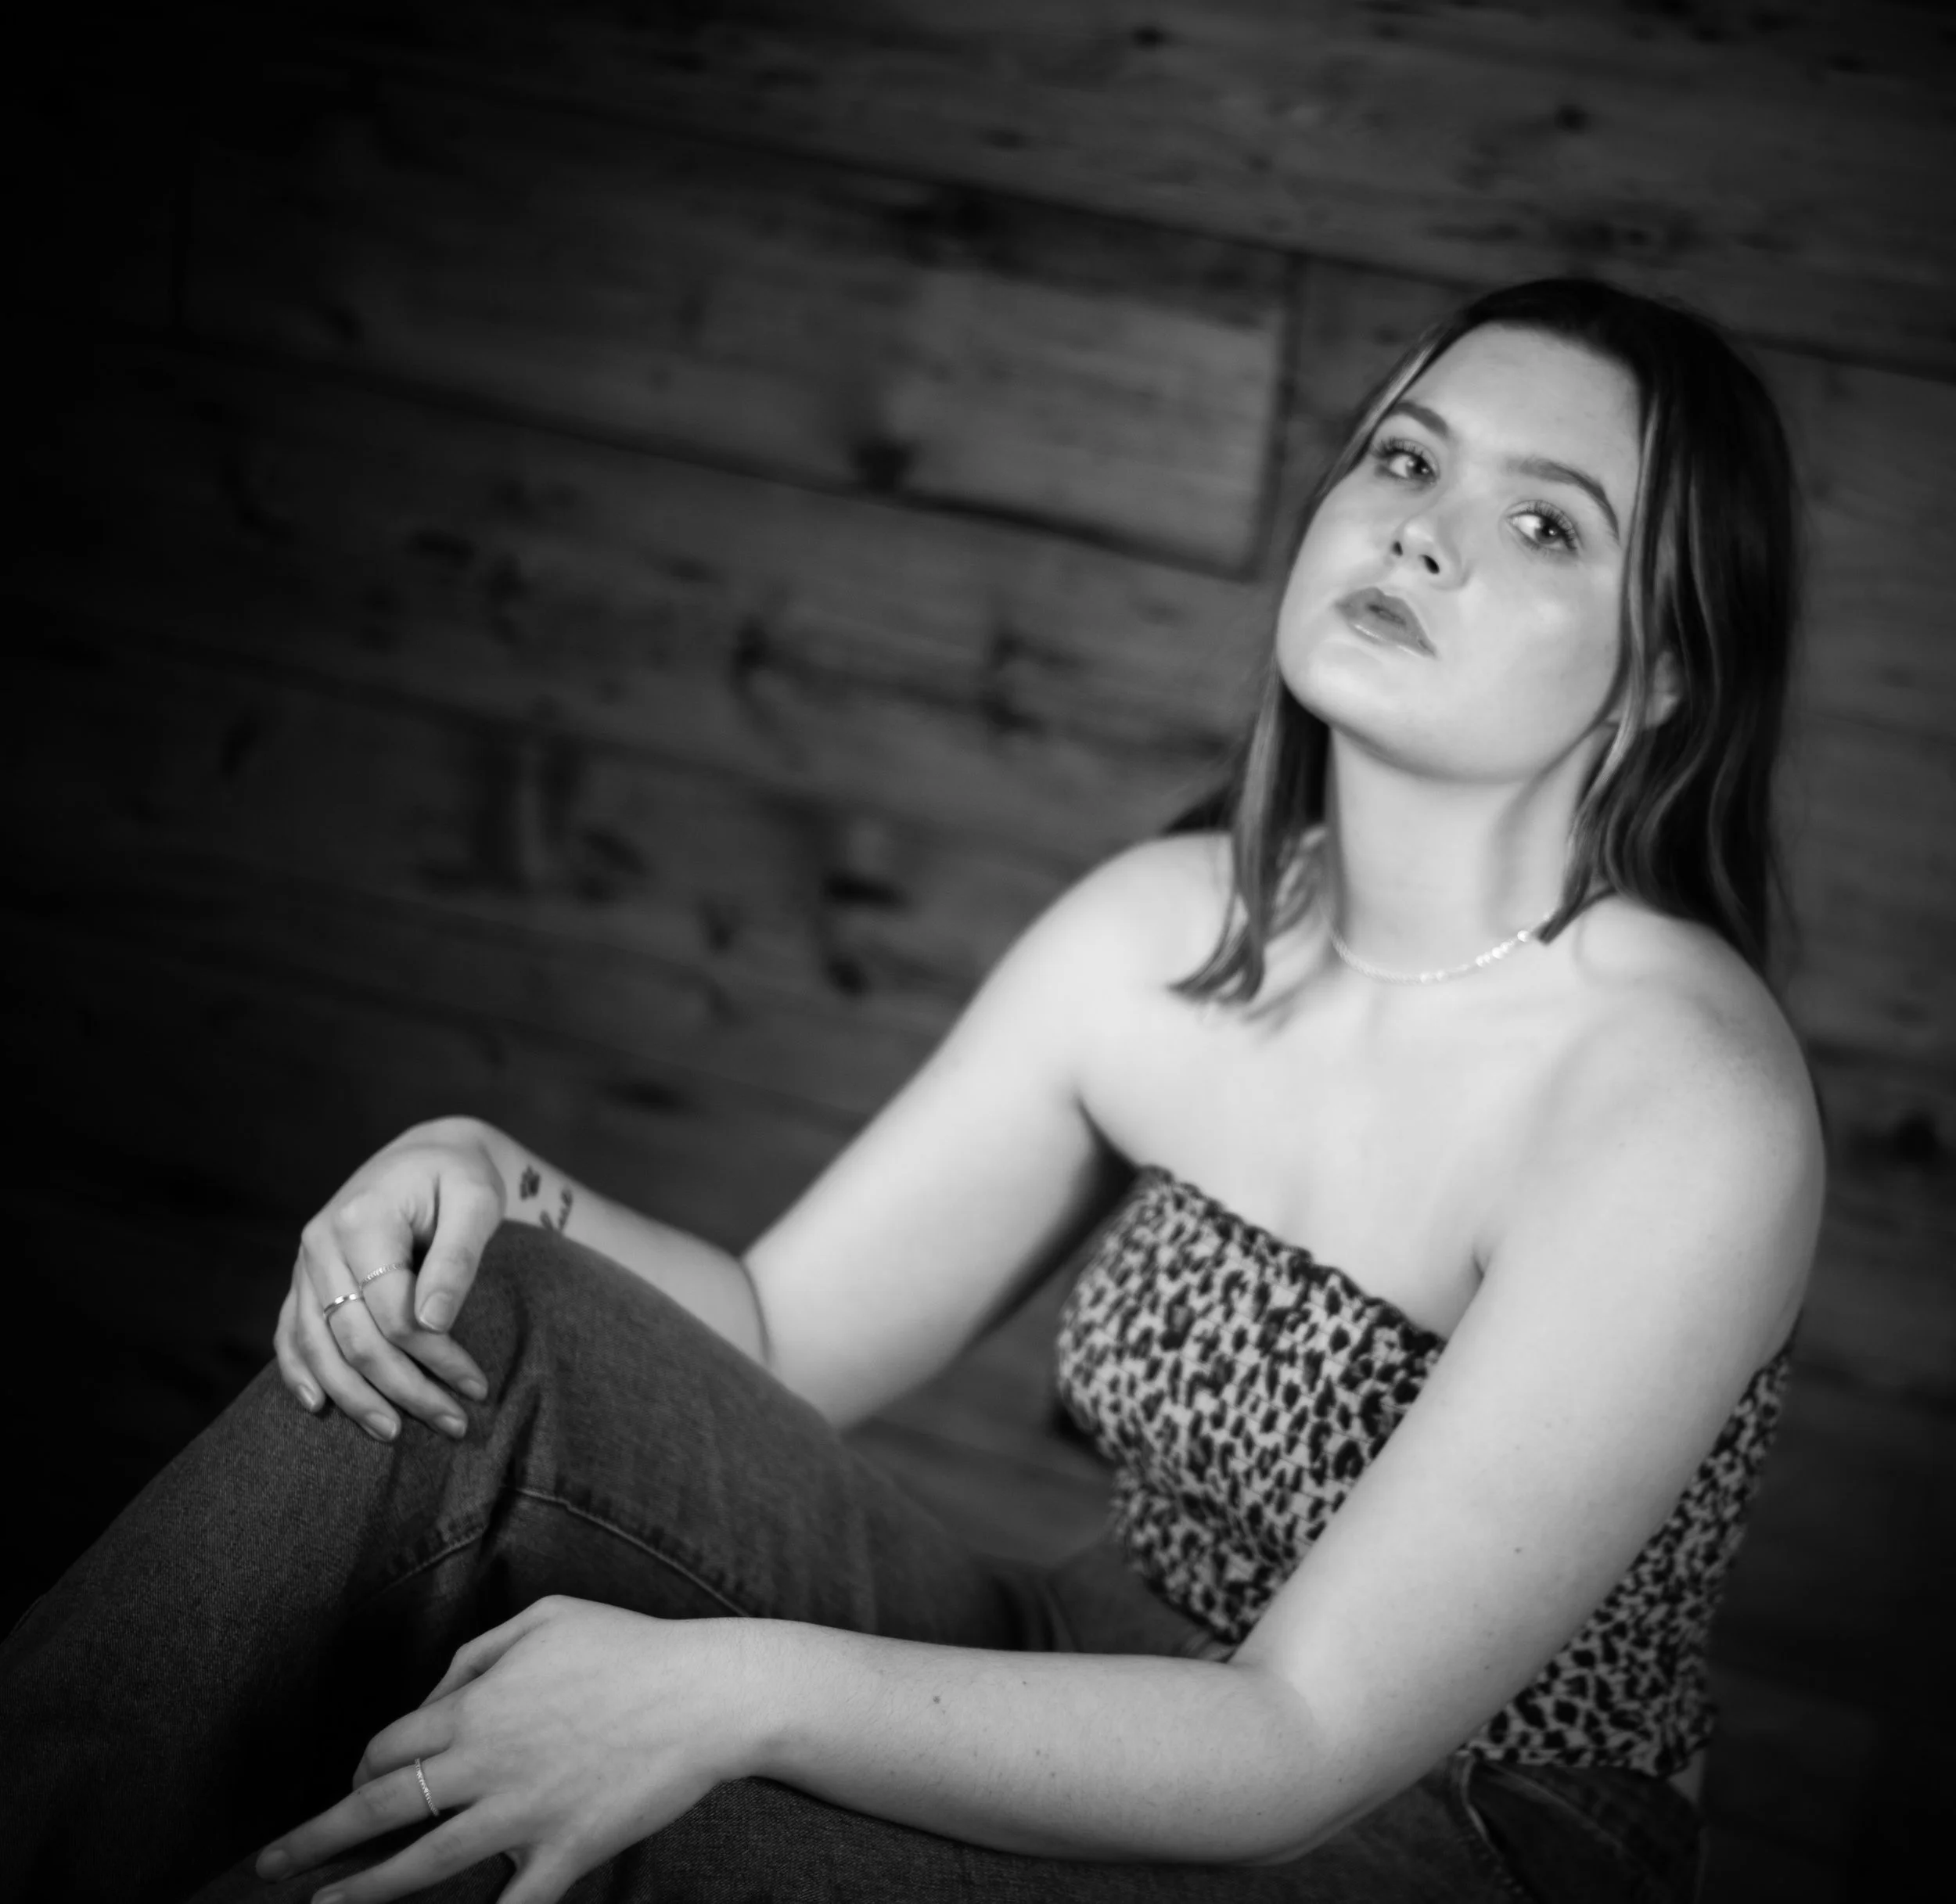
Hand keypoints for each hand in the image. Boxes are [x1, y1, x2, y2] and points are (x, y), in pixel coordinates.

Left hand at [254, 1599, 757, 1903]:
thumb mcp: (545, 1618)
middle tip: (271, 1865)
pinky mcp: (565, 1853)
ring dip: (364, 1893)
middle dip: (315, 1840)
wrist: (706, 1694)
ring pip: (423, 1866)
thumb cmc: (627, 1646)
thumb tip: (436, 1698)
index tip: (359, 1782)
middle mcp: (486, 1765)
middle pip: (380, 1810)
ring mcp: (523, 1815)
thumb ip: (475, 1656)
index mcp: (477, 1706)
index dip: (361, 1767)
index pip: (387, 1746)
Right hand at [274, 1118, 503, 1440]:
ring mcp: (305, 1261)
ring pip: (319, 1345)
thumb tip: (433, 1323)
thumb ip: (458, 1258)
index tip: (477, 1386)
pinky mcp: (304, 1276)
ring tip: (394, 1433)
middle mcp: (321, 1241)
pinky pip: (289, 1332)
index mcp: (363, 1217)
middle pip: (355, 1337)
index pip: (394, 1310)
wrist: (428, 1156)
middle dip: (404, 1388)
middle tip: (453, 1424)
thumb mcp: (477, 1200)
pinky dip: (300, 1372)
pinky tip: (319, 1407)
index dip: (436, 1355)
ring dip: (355, 1396)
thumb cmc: (461, 1178)